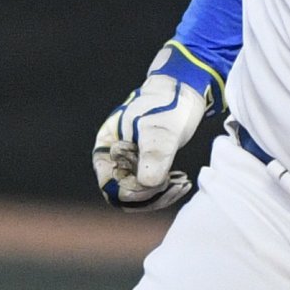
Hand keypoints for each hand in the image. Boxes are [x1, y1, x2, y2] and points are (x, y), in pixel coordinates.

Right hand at [91, 50, 216, 210]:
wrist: (183, 93)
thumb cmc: (167, 106)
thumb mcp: (161, 130)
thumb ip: (153, 155)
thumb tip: (147, 184)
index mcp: (107, 147)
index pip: (110, 185)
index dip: (132, 192)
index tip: (158, 185)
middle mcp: (113, 158)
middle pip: (122, 195)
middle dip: (150, 196)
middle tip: (175, 185)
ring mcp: (129, 163)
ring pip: (137, 195)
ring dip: (160, 196)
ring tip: (181, 184)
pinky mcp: (145, 166)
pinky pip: (149, 189)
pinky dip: (165, 190)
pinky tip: (182, 182)